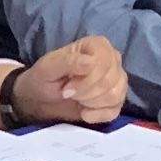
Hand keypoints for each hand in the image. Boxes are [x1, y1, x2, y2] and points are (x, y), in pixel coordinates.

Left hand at [0, 37, 127, 127]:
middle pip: (110, 81)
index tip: (66, 89)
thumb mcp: (48, 68)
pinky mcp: (116, 100)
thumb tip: (90, 62)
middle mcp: (112, 59)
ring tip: (76, 100)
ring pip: (115, 96)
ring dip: (91, 103)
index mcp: (98, 45)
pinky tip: (84, 112)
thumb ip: (68, 62)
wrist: (42, 99)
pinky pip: (115, 111)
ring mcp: (117, 80)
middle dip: (86, 93)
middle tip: (68, 94)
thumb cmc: (45, 78)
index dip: (86, 81)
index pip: (104, 64)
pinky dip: (97, 115)